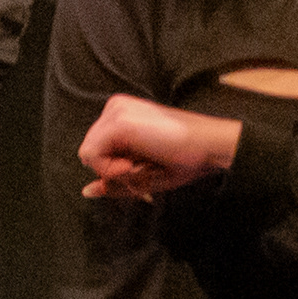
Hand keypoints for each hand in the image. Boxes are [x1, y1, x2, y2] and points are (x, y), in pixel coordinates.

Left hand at [78, 94, 243, 200]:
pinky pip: (93, 156)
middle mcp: (115, 107)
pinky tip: (137, 164)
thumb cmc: (186, 160)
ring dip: (115, 171)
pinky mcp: (117, 122)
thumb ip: (115, 181)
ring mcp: (116, 111)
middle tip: (147, 166)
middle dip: (114, 170)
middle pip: (90, 152)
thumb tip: (87, 191)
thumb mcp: (145, 174)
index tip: (147, 167)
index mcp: (122, 113)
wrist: (210, 146)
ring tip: (145, 163)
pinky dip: (113, 170)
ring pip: (89, 154)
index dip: (117, 168)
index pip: (97, 150)